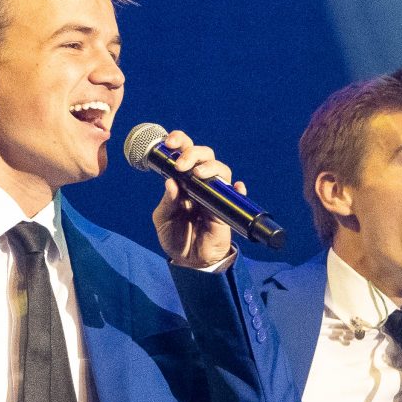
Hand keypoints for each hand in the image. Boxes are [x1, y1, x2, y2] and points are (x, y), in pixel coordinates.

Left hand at [147, 130, 243, 270]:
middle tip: (182, 165)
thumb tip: (171, 182)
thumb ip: (167, 202)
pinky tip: (236, 187)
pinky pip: (236, 195)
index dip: (180, 142)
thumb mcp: (163, 219)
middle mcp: (200, 183)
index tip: (170, 142)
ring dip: (211, 167)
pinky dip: (238, 189)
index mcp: (183, 181)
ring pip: (221, 170)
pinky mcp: (226, 209)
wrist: (189, 260)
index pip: (185, 153)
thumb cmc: (175, 236)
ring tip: (198, 174)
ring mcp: (215, 194)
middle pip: (205, 155)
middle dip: (194, 153)